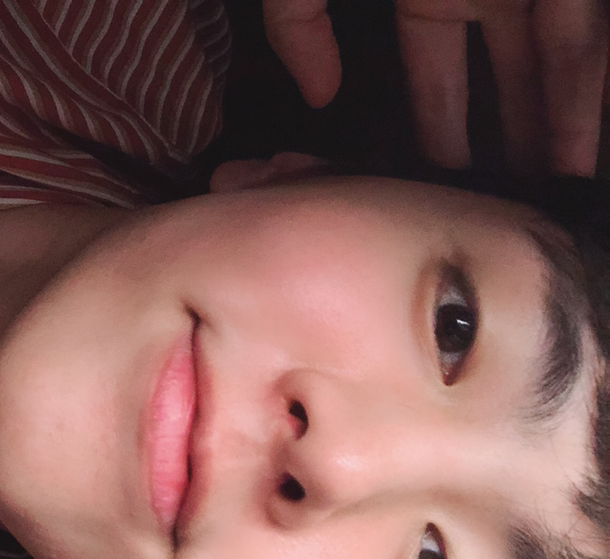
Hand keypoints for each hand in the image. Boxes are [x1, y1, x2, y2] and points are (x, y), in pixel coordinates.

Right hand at [261, 0, 609, 175]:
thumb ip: (298, 23)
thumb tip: (318, 95)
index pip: (434, 77)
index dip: (438, 131)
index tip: (435, 189)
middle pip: (506, 80)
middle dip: (506, 145)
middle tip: (504, 215)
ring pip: (555, 62)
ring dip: (557, 132)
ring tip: (553, 198)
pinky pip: (581, 39)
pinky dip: (583, 93)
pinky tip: (579, 147)